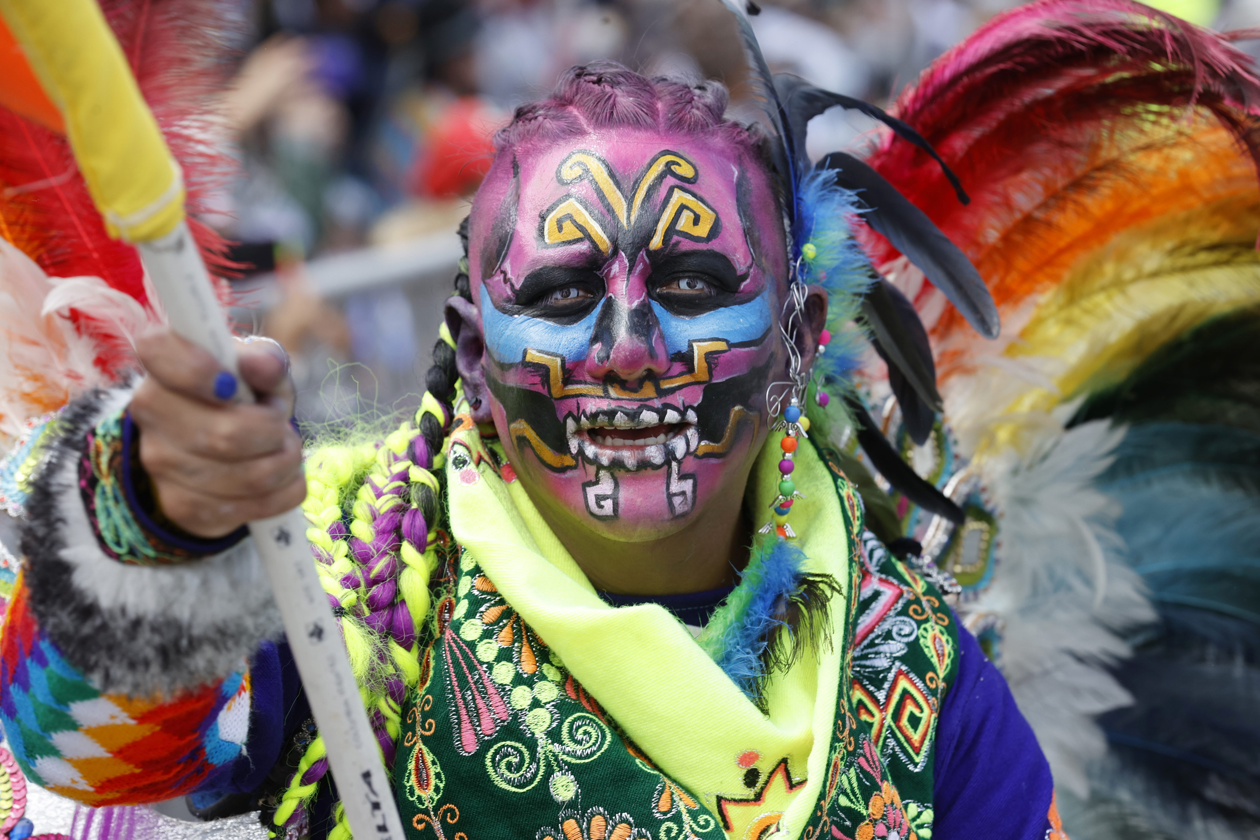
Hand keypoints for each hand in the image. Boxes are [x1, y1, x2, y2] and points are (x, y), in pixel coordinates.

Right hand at [130, 331, 305, 538]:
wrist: (225, 444)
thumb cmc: (246, 394)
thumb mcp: (259, 368)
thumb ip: (264, 360)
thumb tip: (264, 366)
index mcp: (161, 360)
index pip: (158, 352)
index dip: (198, 370)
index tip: (232, 385)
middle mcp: (149, 409)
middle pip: (225, 435)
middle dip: (273, 432)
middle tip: (280, 423)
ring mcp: (159, 463)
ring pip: (247, 477)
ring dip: (285, 463)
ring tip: (284, 449)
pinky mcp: (181, 506)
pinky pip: (250, 508)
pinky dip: (284, 493)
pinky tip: (282, 478)